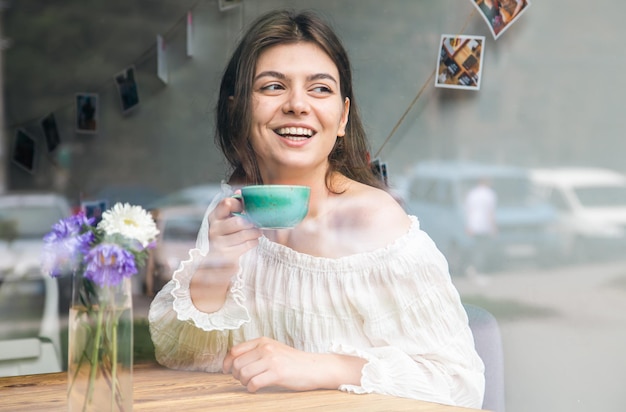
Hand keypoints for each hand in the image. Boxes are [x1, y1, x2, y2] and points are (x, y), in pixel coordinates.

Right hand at [190, 195, 260, 311]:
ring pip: (244, 233)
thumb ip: (232, 208)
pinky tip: (254, 241)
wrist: (216, 265)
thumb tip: (240, 191)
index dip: (240, 204)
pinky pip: (246, 245)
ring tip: (258, 232)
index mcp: (214, 217)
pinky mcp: (226, 255)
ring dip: (255, 232)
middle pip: (238, 221)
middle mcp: (214, 229)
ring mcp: (219, 243)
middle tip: (258, 223)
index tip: (247, 208)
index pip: (226, 203)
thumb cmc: (225, 238)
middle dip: (252, 222)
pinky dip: (253, 242)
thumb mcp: (225, 222)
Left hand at [223, 337, 365, 392]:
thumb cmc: (292, 361)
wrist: (313, 367)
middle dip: (236, 375)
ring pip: (243, 373)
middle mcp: (265, 348)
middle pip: (237, 364)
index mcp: (262, 341)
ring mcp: (271, 360)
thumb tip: (233, 361)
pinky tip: (256, 388)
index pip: (235, 350)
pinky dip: (251, 388)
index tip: (227, 370)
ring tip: (251, 383)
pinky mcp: (277, 373)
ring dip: (244, 382)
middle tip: (244, 379)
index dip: (227, 362)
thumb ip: (255, 351)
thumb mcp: (273, 349)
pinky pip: (254, 383)